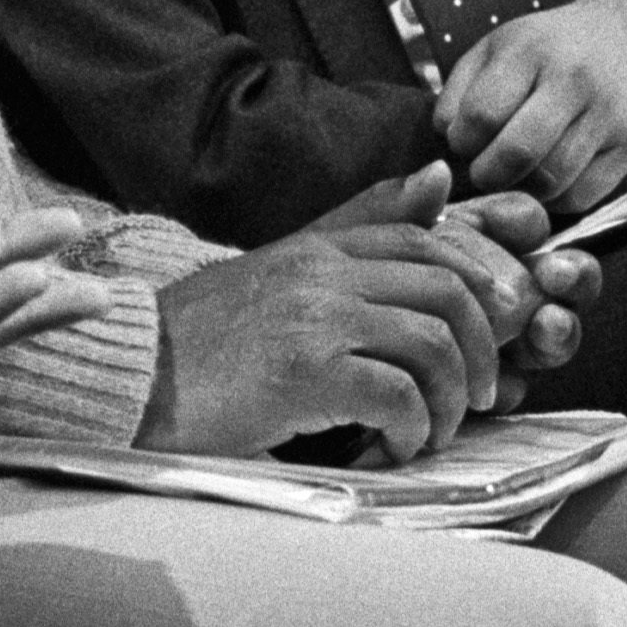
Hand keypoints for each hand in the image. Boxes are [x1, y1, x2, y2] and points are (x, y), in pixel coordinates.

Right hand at [138, 164, 592, 458]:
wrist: (129, 381)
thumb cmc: (202, 342)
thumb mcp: (279, 273)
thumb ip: (355, 228)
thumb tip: (438, 176)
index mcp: (315, 248)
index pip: (426, 239)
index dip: (481, 280)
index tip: (498, 326)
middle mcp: (319, 273)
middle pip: (447, 288)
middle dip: (484, 346)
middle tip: (479, 392)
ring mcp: (312, 320)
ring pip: (433, 343)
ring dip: (449, 400)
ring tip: (432, 431)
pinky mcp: (303, 374)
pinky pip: (397, 396)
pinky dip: (411, 431)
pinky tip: (392, 449)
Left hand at [439, 0, 626, 212]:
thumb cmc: (550, 48)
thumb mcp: (498, 47)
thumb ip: (460, 89)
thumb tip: (446, 138)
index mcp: (531, 50)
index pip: (481, 114)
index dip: (462, 141)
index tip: (465, 143)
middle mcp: (574, 80)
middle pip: (517, 153)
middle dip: (487, 174)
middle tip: (484, 171)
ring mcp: (608, 114)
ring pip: (550, 181)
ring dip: (521, 190)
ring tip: (515, 175)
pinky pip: (581, 196)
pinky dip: (555, 199)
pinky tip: (547, 180)